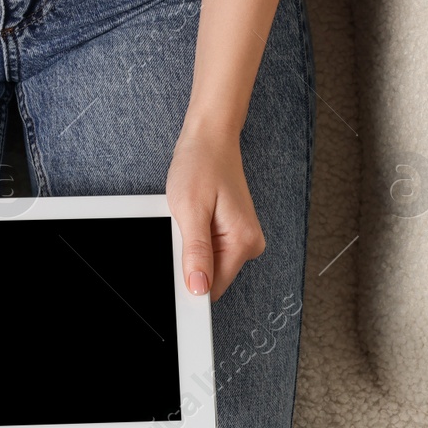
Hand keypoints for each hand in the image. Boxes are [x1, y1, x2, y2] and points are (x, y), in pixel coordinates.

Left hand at [165, 126, 264, 301]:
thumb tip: (198, 288)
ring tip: (190, 218)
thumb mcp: (190, 211)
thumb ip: (196, 253)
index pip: (214, 288)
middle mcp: (249, 244)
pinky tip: (194, 218)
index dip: (190, 282)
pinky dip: (195, 239)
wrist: (210, 139)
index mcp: (243, 243)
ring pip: (208, 263)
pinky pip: (210, 250)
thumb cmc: (200, 165)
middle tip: (183, 228)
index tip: (178, 263)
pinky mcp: (233, 233)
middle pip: (211, 276)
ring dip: (192, 248)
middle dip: (190, 261)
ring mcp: (242, 239)